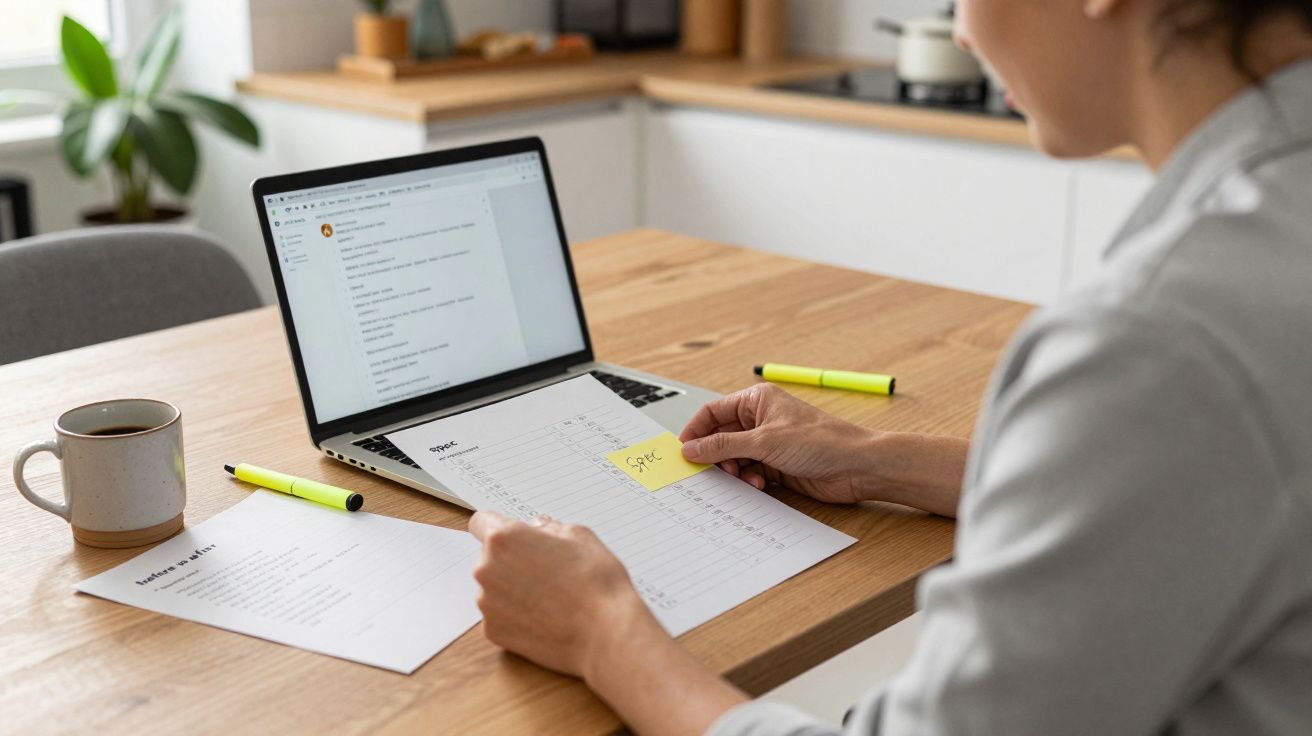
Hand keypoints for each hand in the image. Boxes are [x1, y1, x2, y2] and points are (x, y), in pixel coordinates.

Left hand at [468, 511, 663, 678]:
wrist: (605, 634)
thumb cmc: (596, 582)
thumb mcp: (580, 537)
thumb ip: (550, 528)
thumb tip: (538, 529)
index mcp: (504, 538)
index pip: (481, 522)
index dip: (499, 526)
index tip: (512, 536)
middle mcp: (486, 569)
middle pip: (488, 557)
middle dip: (510, 559)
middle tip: (545, 569)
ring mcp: (487, 603)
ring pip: (493, 587)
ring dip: (512, 588)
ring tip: (548, 597)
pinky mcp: (493, 631)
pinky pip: (499, 614)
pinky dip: (515, 614)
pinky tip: (543, 617)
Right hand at [679, 383, 875, 503]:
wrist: (856, 466)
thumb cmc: (820, 440)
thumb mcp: (764, 441)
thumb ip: (723, 446)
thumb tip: (691, 448)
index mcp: (756, 401)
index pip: (712, 413)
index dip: (696, 431)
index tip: (683, 451)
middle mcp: (760, 420)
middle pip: (720, 438)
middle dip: (715, 457)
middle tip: (713, 472)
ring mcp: (768, 443)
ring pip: (734, 459)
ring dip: (734, 471)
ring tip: (744, 477)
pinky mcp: (777, 465)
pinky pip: (749, 473)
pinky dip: (749, 481)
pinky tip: (760, 484)